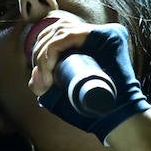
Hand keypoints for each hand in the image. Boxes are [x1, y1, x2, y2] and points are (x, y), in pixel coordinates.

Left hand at [31, 21, 150, 141]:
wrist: (116, 119)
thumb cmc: (92, 111)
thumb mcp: (63, 97)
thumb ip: (47, 87)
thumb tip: (33, 78)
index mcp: (89, 43)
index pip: (57, 35)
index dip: (41, 51)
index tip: (40, 77)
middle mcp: (97, 34)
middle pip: (57, 30)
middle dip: (39, 52)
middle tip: (41, 78)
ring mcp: (104, 33)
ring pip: (60, 31)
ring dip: (44, 52)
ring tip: (46, 77)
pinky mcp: (108, 34)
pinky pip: (69, 34)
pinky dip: (53, 48)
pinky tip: (49, 66)